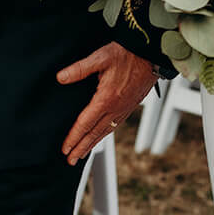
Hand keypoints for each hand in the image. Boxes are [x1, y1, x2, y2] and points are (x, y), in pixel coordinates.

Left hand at [56, 42, 156, 163]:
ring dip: (93, 144)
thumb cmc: (127, 53)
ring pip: (106, 131)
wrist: (152, 54)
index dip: (74, 137)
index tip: (65, 149)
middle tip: (70, 160)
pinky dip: (105, 134)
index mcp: (106, 98)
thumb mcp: (100, 57)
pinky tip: (102, 136)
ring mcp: (124, 108)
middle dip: (81, 148)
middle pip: (95, 133)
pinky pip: (116, 125)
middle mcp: (116, 108)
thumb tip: (60, 77)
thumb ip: (79, 68)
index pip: (85, 124)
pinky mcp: (131, 106)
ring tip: (83, 154)